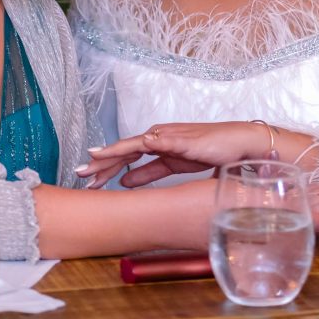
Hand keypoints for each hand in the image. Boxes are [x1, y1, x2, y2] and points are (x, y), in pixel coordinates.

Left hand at [76, 122, 267, 188]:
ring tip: (89, 165)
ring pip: (129, 146)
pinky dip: (130, 146)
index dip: (105, 168)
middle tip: (79, 175)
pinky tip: (114, 152)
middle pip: (122, 151)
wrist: (238, 144)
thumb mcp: (174, 168)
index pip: (125, 157)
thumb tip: (124, 182)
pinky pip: (148, 143)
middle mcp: (157, 136)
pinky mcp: (176, 139)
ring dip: (108, 156)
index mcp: (157, 144)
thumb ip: (149, 173)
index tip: (88, 180)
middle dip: (99, 163)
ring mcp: (166, 135)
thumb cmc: (211, 152)